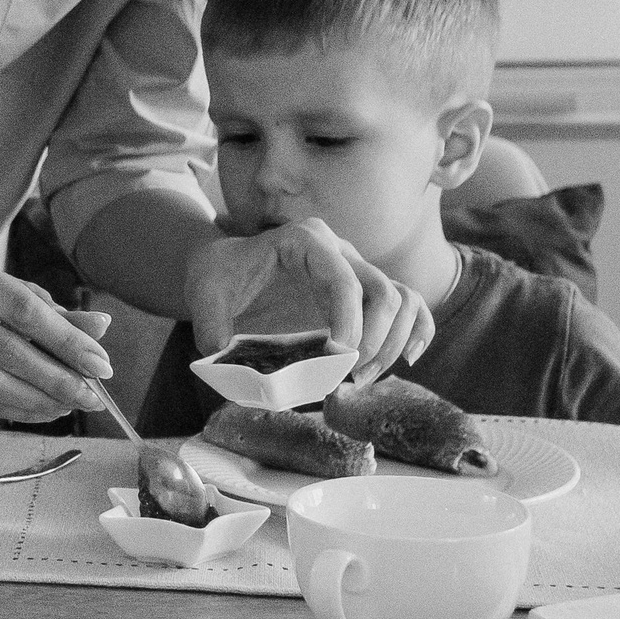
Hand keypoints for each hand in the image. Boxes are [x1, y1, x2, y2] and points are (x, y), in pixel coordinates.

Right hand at [0, 256, 114, 421]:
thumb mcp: (14, 293)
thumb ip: (56, 313)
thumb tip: (101, 326)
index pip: (22, 309)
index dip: (65, 339)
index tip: (100, 364)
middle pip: (5, 349)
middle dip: (56, 377)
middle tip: (91, 396)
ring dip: (37, 399)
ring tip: (70, 405)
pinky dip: (18, 409)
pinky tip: (46, 410)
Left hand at [184, 219, 433, 385]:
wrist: (225, 270)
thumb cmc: (218, 277)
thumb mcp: (203, 295)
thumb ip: (209, 324)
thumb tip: (225, 354)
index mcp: (305, 240)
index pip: (342, 276)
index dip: (348, 319)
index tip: (336, 356)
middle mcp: (339, 250)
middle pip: (384, 290)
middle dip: (376, 339)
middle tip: (349, 376)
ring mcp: (355, 271)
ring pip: (402, 299)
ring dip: (393, 343)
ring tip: (361, 378)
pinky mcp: (363, 294)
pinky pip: (408, 305)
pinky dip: (416, 330)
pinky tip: (408, 357)